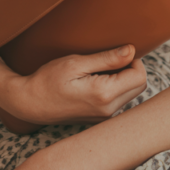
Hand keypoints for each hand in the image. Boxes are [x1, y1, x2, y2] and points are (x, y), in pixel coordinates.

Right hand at [4, 45, 146, 126]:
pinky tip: (95, 82)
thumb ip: (107, 59)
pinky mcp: (99, 119)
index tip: (116, 53)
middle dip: (131, 69)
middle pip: (139, 86)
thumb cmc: (48, 79)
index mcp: (104, 94)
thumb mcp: (76, 63)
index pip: (140, 76)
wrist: (30, 103)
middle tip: (108, 60)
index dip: (133, 60)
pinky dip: (115, 89)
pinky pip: (119, 101)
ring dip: (123, 79)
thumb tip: (131, 50)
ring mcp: (104, 117)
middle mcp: (108, 110)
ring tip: (99, 71)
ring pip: (131, 94)